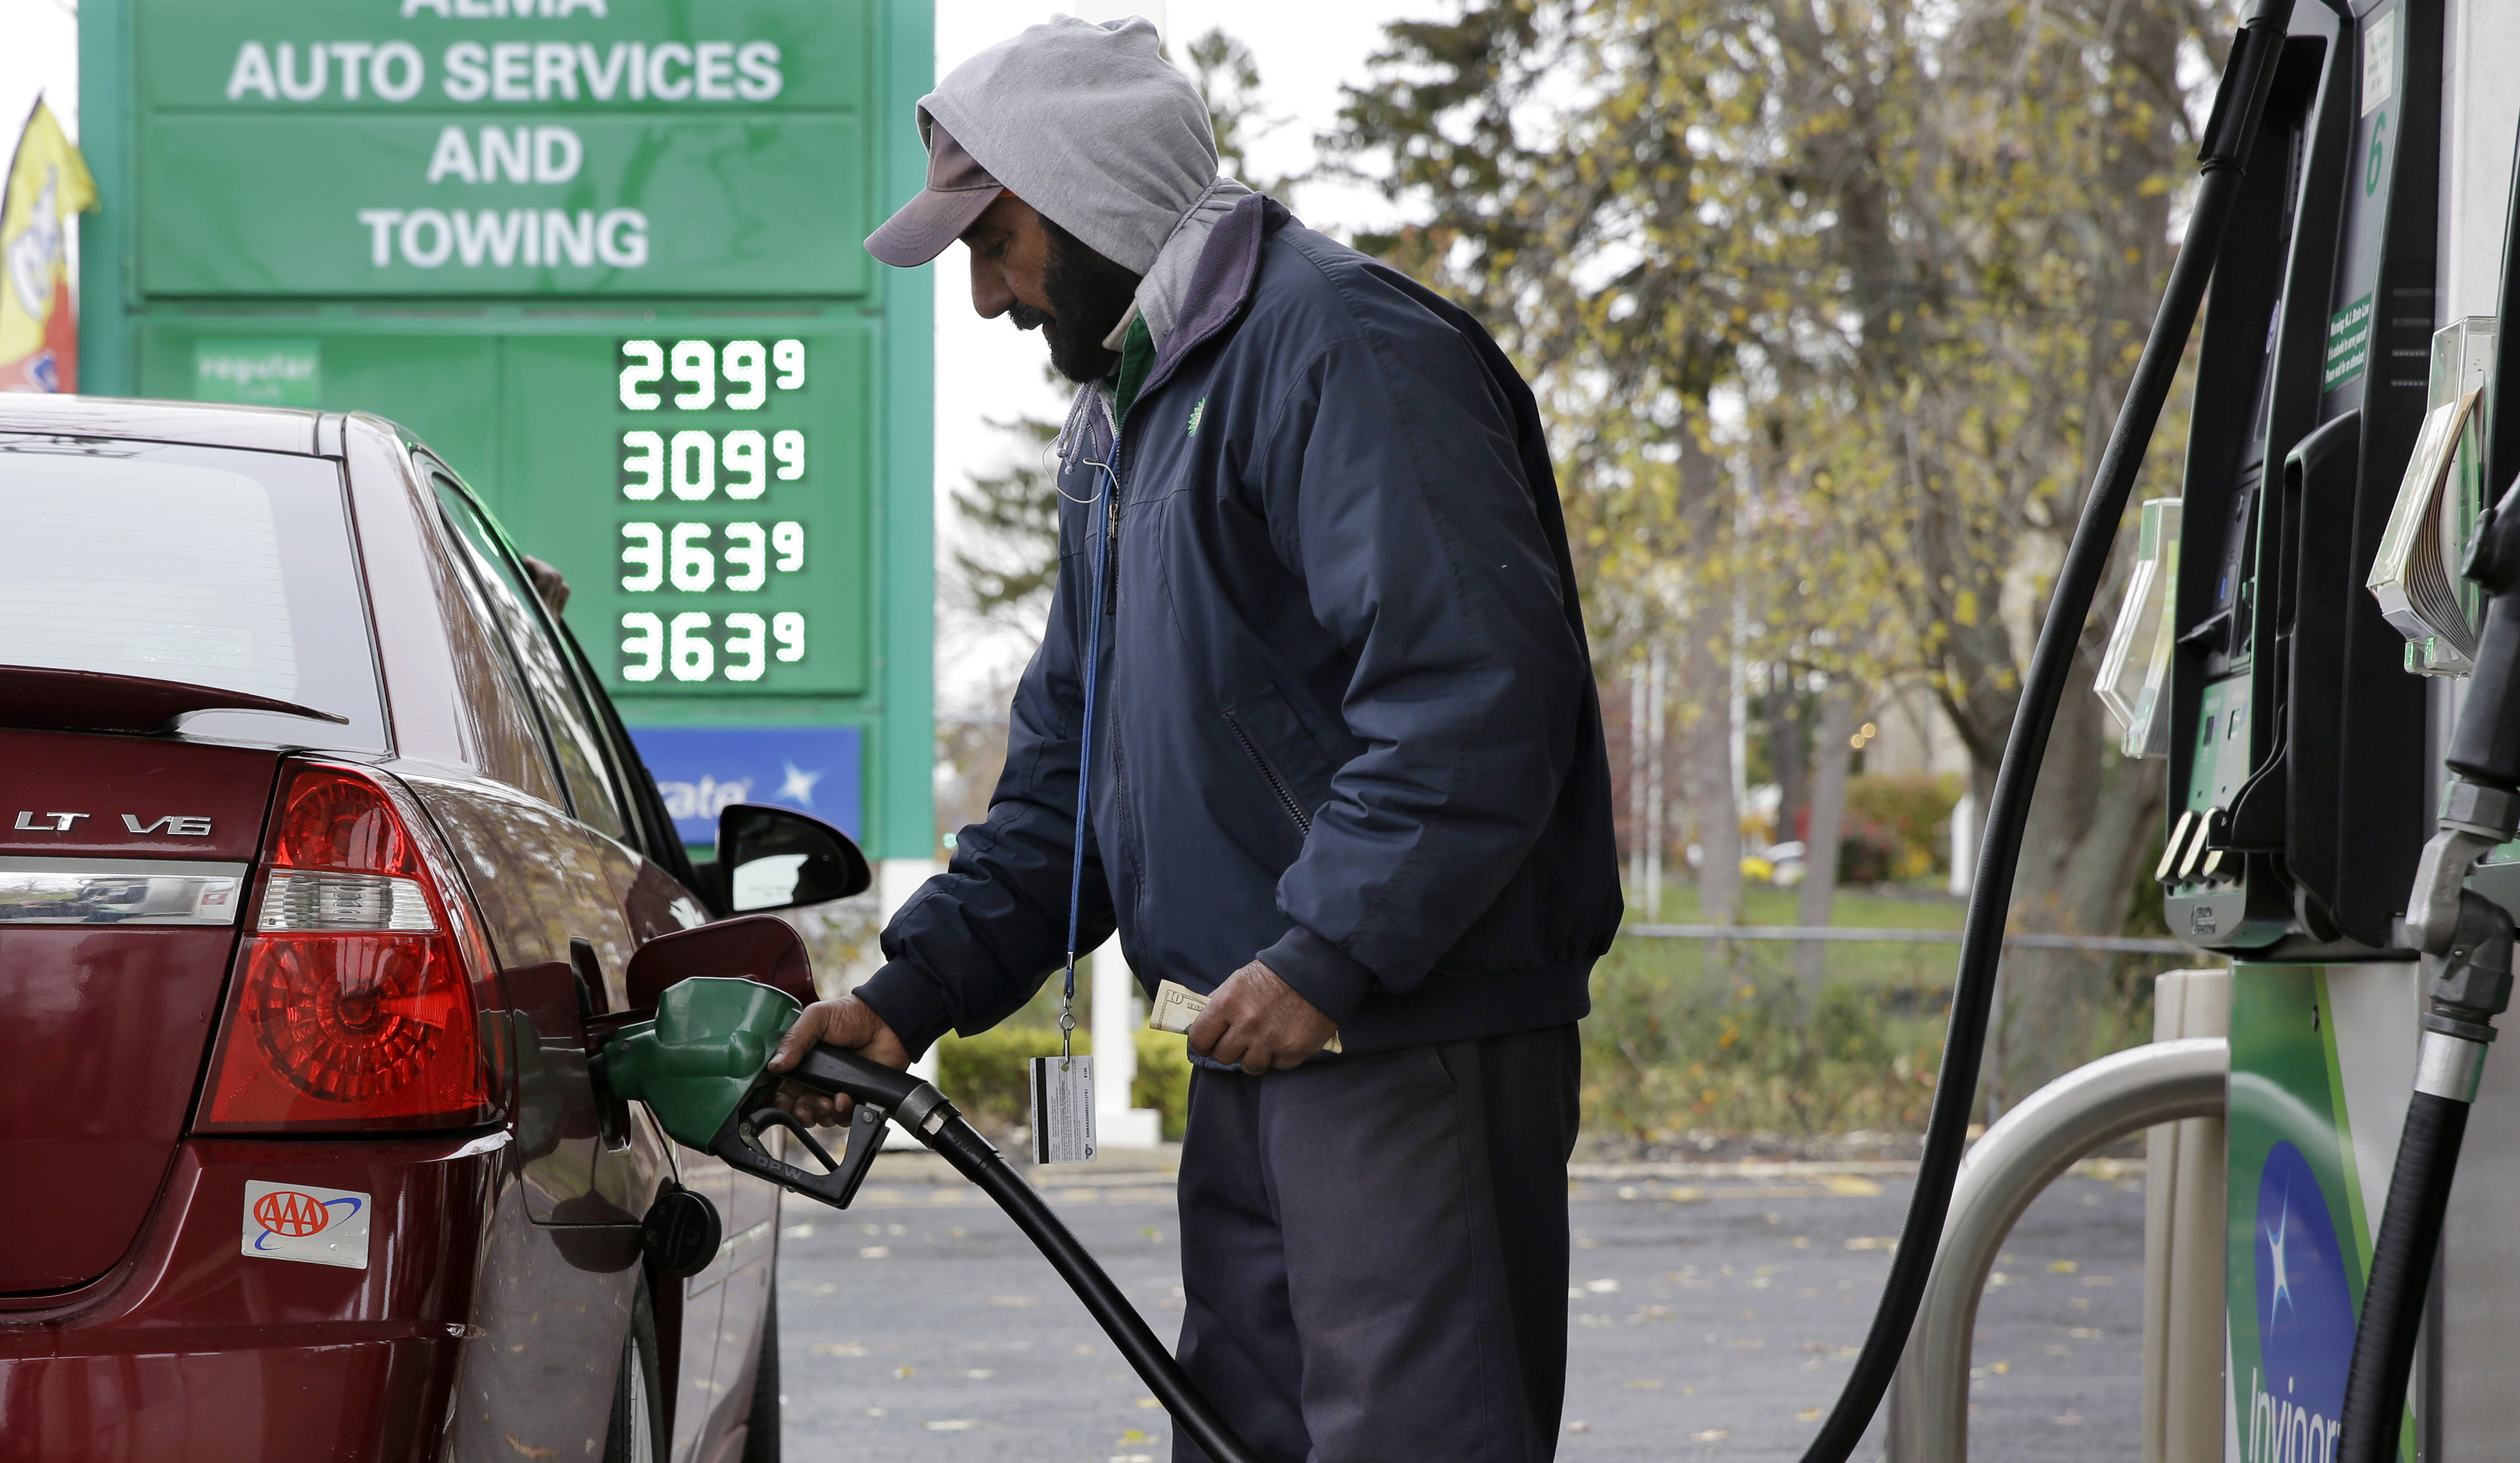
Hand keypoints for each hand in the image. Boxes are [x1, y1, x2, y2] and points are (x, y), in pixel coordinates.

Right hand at [766, 995, 909, 1126]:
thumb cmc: (851, 1015)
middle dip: (800, 1111)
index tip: (782, 1101)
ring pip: (820, 1116)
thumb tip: (774, 1066)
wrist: (888, 1021)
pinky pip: (844, 1117)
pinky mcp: (856, 1097)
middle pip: (799, 1107)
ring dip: (820, 1114)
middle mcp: (816, 1079)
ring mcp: (836, 1090)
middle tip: (805, 1106)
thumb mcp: (817, 1018)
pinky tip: (844, 1099)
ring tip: (827, 1102)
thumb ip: (794, 1039)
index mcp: (802, 1062)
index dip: (780, 1099)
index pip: (783, 1088)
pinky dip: (842, 1114)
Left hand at [1187, 961, 1336, 1073]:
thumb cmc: (1273, 975)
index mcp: (1228, 1003)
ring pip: (1250, 1066)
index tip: (1208, 1043)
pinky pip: (1278, 1065)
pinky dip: (1279, 1056)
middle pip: (1223, 1056)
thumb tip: (1204, 1025)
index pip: (1200, 1039)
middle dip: (1228, 1050)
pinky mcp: (1293, 1051)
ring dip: (1253, 1057)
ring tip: (1262, 1043)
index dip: (1202, 1043)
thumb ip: (1220, 1003)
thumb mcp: (1238, 980)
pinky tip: (1284, 1039)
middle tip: (1237, 1042)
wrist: (1315, 971)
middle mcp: (1247, 1025)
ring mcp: (1271, 1041)